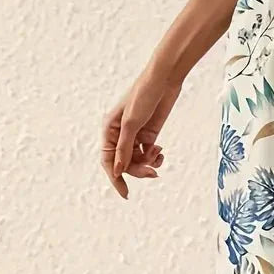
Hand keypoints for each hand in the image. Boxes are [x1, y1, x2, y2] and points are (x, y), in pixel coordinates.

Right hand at [101, 68, 181, 198]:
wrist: (164, 80)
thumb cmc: (144, 95)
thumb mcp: (131, 123)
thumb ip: (124, 148)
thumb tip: (117, 170)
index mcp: (109, 129)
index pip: (108, 161)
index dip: (115, 178)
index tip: (125, 194)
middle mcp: (120, 134)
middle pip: (125, 163)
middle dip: (138, 170)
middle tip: (153, 173)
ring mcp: (135, 135)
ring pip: (138, 160)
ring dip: (148, 163)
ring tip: (158, 155)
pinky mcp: (149, 134)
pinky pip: (148, 154)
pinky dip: (155, 157)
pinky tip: (160, 152)